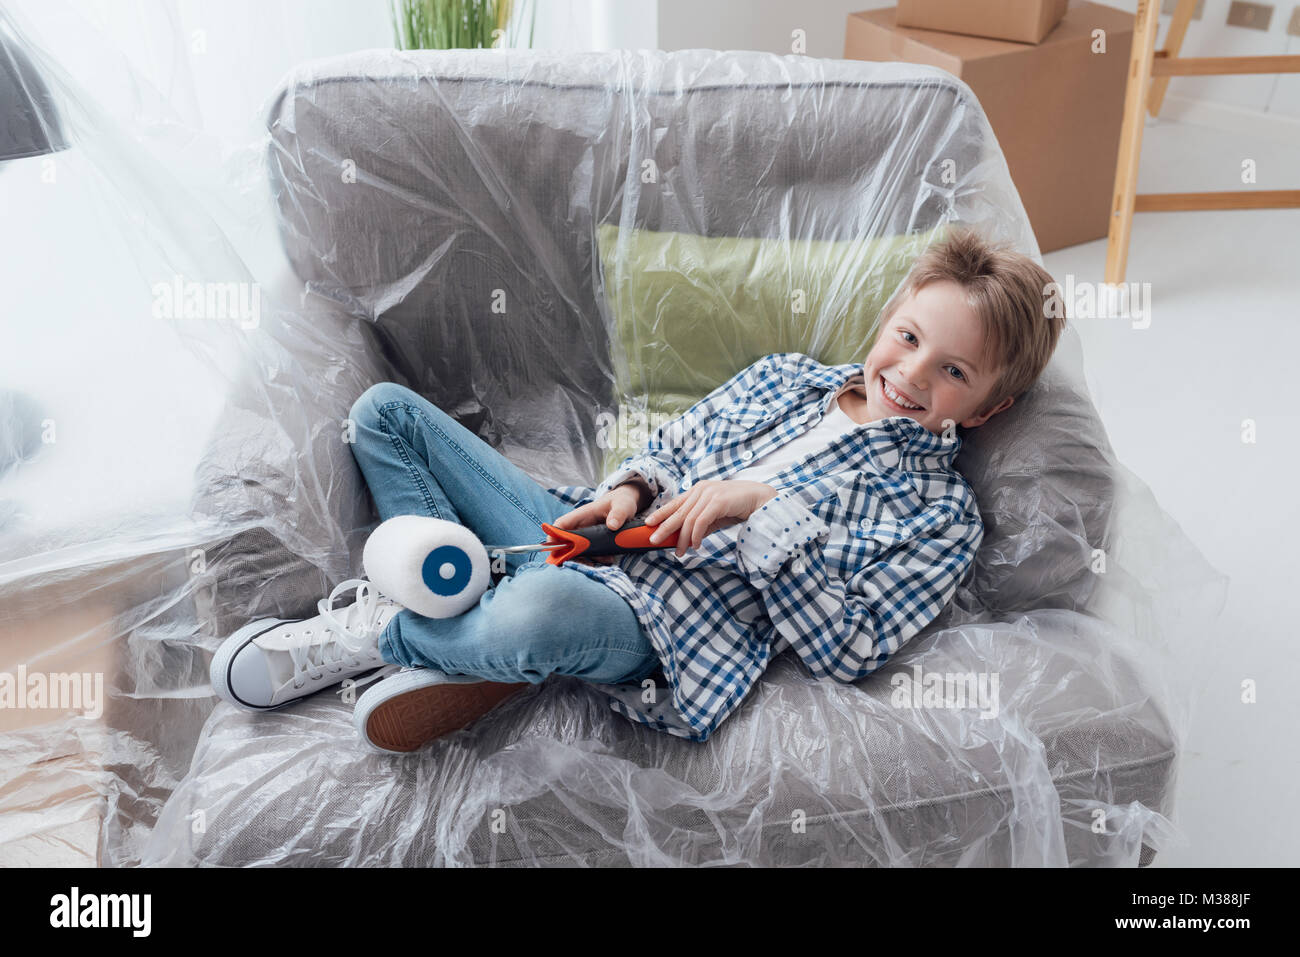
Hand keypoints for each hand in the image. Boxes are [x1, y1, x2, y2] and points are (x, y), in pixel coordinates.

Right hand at [550, 480, 650, 564]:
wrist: (628, 505)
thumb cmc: (621, 501)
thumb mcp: (623, 505)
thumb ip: (618, 514)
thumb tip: (612, 525)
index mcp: (582, 515)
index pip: (561, 524)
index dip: (554, 537)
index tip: (555, 551)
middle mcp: (581, 526)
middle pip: (566, 543)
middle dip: (572, 555)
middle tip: (587, 564)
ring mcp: (587, 535)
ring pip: (578, 551)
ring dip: (587, 559)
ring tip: (604, 560)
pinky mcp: (595, 542)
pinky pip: (590, 553)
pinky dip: (597, 559)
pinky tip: (609, 559)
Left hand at [645, 480, 777, 557]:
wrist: (761, 499)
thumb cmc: (738, 506)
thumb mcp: (715, 516)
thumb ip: (701, 525)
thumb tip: (688, 540)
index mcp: (698, 490)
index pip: (675, 503)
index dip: (661, 513)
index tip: (648, 524)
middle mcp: (701, 489)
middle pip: (678, 511)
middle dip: (664, 527)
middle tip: (653, 541)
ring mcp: (709, 494)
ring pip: (688, 519)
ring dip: (682, 538)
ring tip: (679, 551)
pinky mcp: (718, 501)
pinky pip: (701, 522)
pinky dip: (696, 536)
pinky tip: (695, 545)